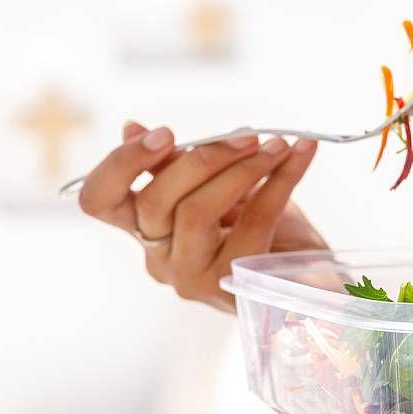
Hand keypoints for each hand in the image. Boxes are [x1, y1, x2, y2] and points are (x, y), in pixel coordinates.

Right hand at [78, 121, 325, 312]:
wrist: (311, 277)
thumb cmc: (261, 229)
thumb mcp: (219, 187)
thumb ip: (179, 163)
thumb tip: (133, 126)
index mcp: (145, 229)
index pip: (101, 201)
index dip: (121, 163)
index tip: (163, 132)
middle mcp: (160, 258)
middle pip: (155, 202)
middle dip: (203, 158)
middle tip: (247, 134)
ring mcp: (192, 278)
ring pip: (197, 213)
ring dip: (243, 169)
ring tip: (278, 145)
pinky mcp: (231, 287)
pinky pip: (252, 223)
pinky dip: (282, 181)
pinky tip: (301, 153)